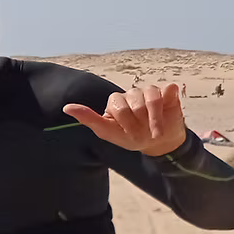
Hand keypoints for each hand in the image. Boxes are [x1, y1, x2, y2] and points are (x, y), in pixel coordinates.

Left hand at [63, 83, 187, 156]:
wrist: (158, 143)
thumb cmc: (131, 138)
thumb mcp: (108, 132)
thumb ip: (88, 119)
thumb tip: (66, 107)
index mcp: (115, 101)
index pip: (118, 106)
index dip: (126, 124)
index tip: (129, 136)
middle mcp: (131, 93)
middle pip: (135, 103)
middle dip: (140, 123)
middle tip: (143, 134)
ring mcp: (149, 90)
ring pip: (151, 97)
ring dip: (154, 119)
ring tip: (155, 131)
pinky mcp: (167, 91)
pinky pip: (166, 91)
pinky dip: (166, 108)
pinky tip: (165, 116)